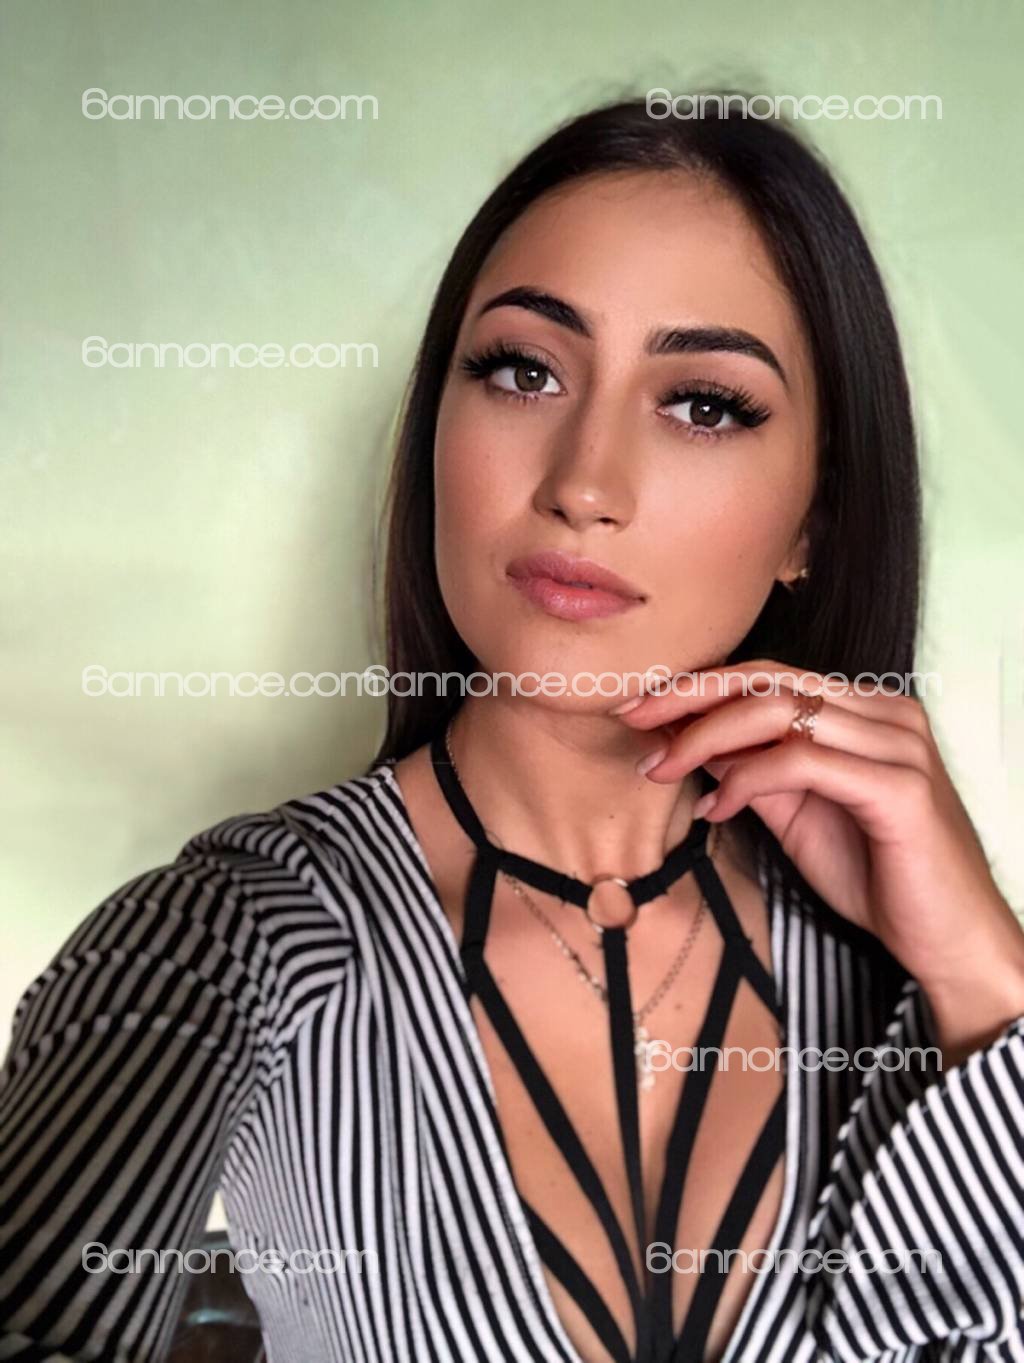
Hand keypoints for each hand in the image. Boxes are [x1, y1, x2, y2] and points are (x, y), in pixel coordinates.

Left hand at [613, 660, 1023, 1063]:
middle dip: (691, 699)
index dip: (700, 687)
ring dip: (706, 738)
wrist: (947, 938)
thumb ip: (753, 771)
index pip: (770, 677)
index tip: (640, 710)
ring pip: (782, 713)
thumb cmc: (877, 875)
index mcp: (867, 710)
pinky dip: (746, 779)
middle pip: (770, 682)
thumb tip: (692, 743)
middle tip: (633, 721)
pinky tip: (714, 809)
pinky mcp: (900, 786)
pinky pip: (803, 763)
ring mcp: (899, 745)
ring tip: (661, 769)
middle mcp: (887, 713)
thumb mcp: (797, 813)